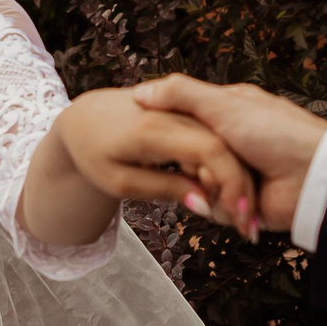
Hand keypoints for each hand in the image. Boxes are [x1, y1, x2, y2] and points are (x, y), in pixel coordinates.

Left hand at [46, 88, 261, 237]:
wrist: (83, 119)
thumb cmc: (94, 155)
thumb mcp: (120, 182)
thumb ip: (163, 190)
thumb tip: (206, 205)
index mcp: (152, 128)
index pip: (209, 149)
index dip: (231, 181)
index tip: (238, 214)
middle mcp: (171, 109)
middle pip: (223, 143)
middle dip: (240, 183)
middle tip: (244, 221)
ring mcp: (179, 104)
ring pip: (222, 137)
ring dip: (232, 174)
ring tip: (229, 208)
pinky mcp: (183, 106)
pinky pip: (211, 132)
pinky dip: (218, 161)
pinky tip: (211, 186)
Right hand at [129, 75, 326, 234]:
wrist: (312, 178)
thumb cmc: (275, 133)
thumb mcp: (223, 105)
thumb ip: (180, 95)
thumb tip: (140, 93)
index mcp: (226, 112)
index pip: (181, 123)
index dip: (170, 131)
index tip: (159, 135)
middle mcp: (229, 143)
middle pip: (186, 158)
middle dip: (193, 166)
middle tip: (206, 165)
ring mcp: (236, 174)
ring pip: (197, 187)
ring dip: (212, 189)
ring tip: (234, 185)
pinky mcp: (241, 204)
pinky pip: (215, 210)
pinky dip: (227, 208)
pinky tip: (244, 205)